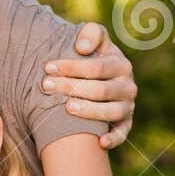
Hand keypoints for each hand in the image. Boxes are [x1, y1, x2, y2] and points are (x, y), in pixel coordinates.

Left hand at [45, 22, 136, 147]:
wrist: (96, 77)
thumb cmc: (89, 57)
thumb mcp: (91, 40)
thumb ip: (91, 33)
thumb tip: (82, 48)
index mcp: (120, 65)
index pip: (96, 67)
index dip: (71, 67)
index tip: (47, 67)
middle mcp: (128, 86)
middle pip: (100, 90)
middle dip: (72, 87)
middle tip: (46, 86)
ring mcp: (127, 106)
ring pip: (111, 111)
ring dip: (89, 111)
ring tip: (67, 107)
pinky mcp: (125, 123)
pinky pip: (122, 133)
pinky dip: (114, 138)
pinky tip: (99, 142)